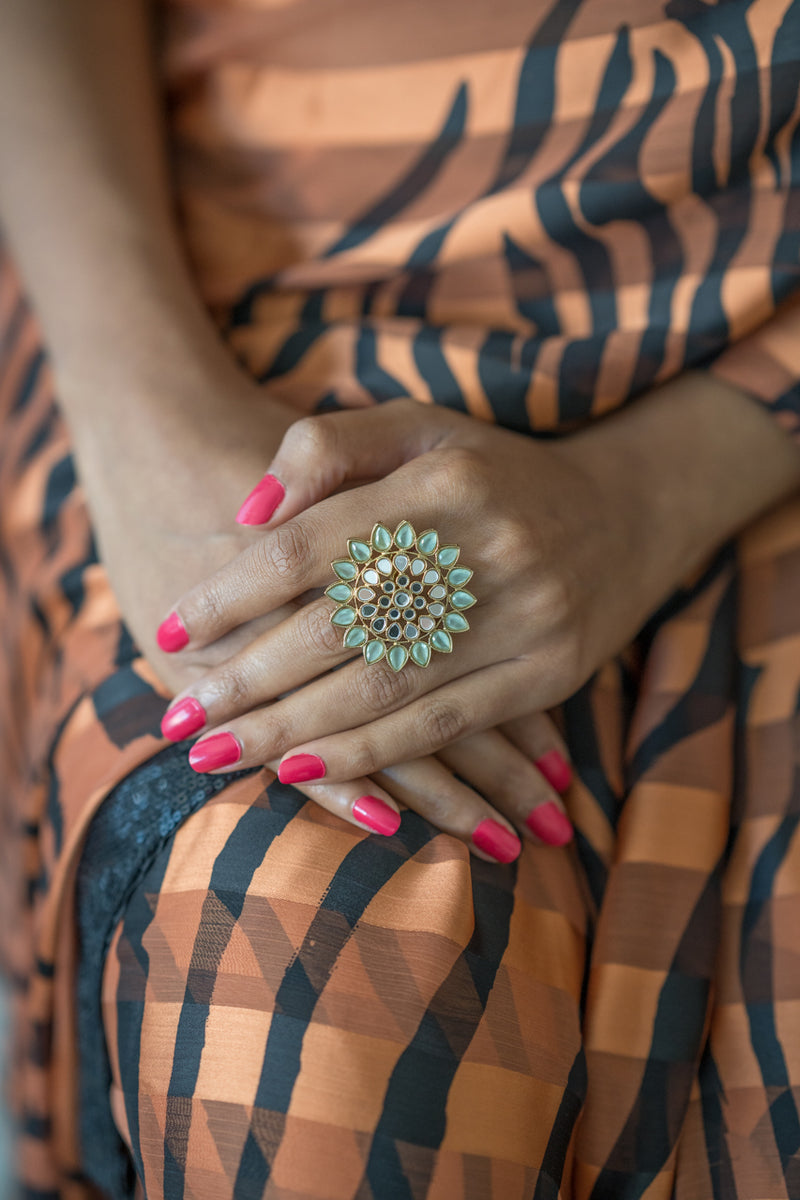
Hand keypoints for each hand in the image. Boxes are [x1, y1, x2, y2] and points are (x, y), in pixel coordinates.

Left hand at [72, 373, 572, 862]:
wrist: (628, 511)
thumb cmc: (495, 471)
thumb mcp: (418, 428)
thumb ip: (325, 447)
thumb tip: (246, 512)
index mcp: (441, 480)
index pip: (311, 545)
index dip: (232, 593)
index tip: (169, 625)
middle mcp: (483, 550)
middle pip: (338, 628)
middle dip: (247, 680)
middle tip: (178, 718)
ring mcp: (521, 618)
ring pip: (382, 689)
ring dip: (290, 731)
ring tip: (217, 756)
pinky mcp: (546, 673)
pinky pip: (441, 726)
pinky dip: (367, 756)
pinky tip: (303, 772)